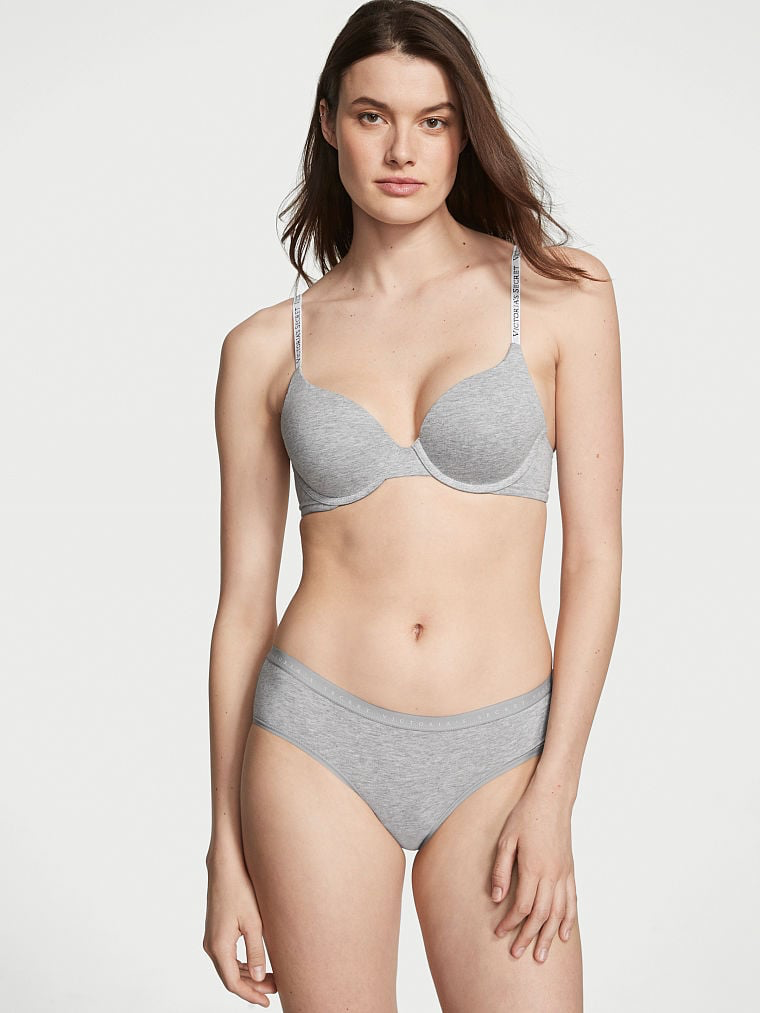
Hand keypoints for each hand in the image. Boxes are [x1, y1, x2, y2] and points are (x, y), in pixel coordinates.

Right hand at [203, 853, 277, 1006]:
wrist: (226, 864)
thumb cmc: (241, 889)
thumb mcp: (254, 922)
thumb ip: (256, 952)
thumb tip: (258, 977)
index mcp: (219, 946)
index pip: (233, 983)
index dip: (251, 995)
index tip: (267, 1002)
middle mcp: (211, 945)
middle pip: (230, 977)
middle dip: (252, 986)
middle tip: (275, 989)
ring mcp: (211, 937)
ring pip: (228, 967)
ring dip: (247, 975)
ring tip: (270, 977)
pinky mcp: (215, 930)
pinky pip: (227, 955)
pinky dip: (241, 964)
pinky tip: (256, 963)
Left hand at [489, 783, 576, 963]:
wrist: (551, 799)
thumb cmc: (525, 816)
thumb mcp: (506, 840)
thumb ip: (501, 870)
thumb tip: (496, 898)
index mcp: (533, 868)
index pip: (522, 906)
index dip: (510, 923)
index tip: (499, 933)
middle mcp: (551, 875)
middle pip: (541, 916)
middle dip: (528, 937)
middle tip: (518, 954)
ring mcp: (563, 874)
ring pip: (559, 913)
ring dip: (549, 936)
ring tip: (541, 955)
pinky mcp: (570, 870)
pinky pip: (572, 901)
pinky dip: (569, 921)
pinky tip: (565, 935)